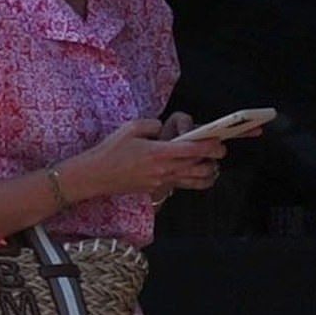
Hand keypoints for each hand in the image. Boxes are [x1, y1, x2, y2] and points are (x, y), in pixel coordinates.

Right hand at [85, 117, 226, 202]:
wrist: (96, 175)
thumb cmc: (111, 150)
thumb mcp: (131, 127)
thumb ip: (153, 125)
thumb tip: (163, 128)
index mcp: (159, 153)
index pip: (192, 150)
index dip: (210, 146)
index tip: (220, 142)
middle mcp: (163, 170)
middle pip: (197, 166)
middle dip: (213, 159)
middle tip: (220, 151)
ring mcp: (160, 182)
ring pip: (193, 181)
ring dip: (207, 173)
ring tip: (213, 165)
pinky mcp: (156, 189)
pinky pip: (181, 186)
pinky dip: (193, 182)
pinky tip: (197, 175)